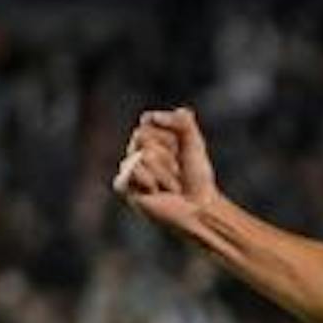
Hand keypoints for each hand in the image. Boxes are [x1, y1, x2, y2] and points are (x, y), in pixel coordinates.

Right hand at [112, 106, 220, 232]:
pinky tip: (156, 193)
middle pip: (142, 135)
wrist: (199, 206)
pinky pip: (134, 170)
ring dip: (165, 173)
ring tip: (170, 186)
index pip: (148, 120)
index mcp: (150, 137)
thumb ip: (180, 121)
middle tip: (176, 172)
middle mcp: (135, 150)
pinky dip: (152, 181)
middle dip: (167, 154)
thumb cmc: (196, 177)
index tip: (181, 152)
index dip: (170, 136)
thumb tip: (146, 116)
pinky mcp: (123, 185)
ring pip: (144, 155)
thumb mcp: (193, 142)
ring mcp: (128, 168)